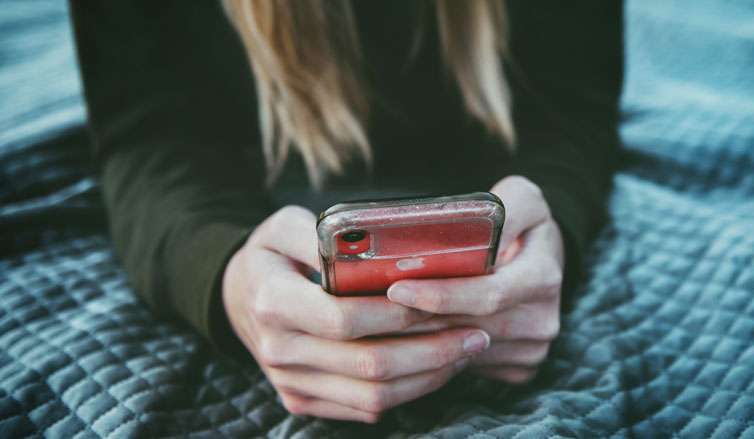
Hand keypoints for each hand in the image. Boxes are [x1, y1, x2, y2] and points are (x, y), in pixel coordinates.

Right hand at [222, 206, 490, 422]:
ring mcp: (290, 382)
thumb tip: (371, 245)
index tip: (442, 301)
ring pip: (373, 396)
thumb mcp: (282, 225)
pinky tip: (435, 367)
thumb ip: (322, 231)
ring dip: (428, 376)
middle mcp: (279, 349)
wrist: (238, 297)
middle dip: (431, 351)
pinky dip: (408, 392)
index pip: (345, 318)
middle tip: (475, 333)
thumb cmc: (271, 255)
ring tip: (465, 351)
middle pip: (369, 364)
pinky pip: (364, 409)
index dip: (399, 314)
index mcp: (274, 302)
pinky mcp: (302, 399)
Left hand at [387, 175, 563, 383]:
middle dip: (417, 320)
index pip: (488, 294)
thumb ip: (504, 206)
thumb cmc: (524, 224)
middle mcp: (542, 319)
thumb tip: (473, 225)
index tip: (397, 288)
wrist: (544, 258)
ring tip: (379, 320)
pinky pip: (468, 366)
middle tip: (372, 309)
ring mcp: (531, 348)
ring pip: (462, 351)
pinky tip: (409, 334)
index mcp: (543, 275)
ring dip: (420, 339)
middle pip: (468, 328)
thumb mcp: (523, 198)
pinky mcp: (519, 367)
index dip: (441, 295)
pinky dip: (437, 354)